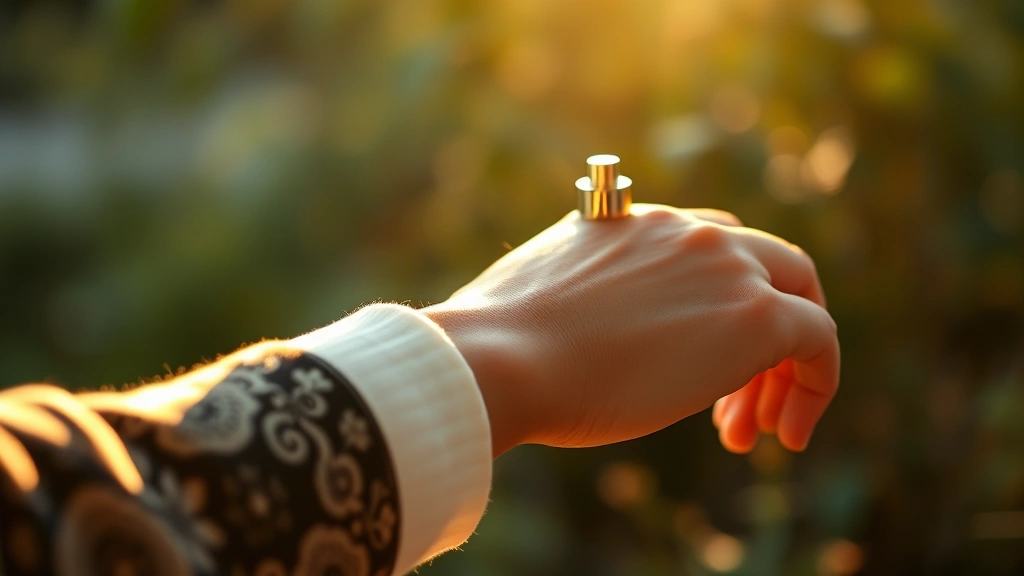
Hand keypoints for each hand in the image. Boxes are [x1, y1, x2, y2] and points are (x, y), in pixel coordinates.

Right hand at [423, 204, 838, 456]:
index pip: (710, 247)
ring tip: (750, 434)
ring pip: (797, 303)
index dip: (717, 303)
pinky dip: (816, 385)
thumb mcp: (547, 296)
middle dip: (764, 335)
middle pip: (767, 266)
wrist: (501, 358)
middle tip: (738, 402)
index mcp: (637, 220)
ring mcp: (726, 266)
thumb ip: (588, 293)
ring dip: (782, 372)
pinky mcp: (756, 316)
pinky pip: (819, 340)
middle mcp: (689, 232)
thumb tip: (585, 327)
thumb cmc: (503, 345)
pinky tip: (787, 436)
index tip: (697, 359)